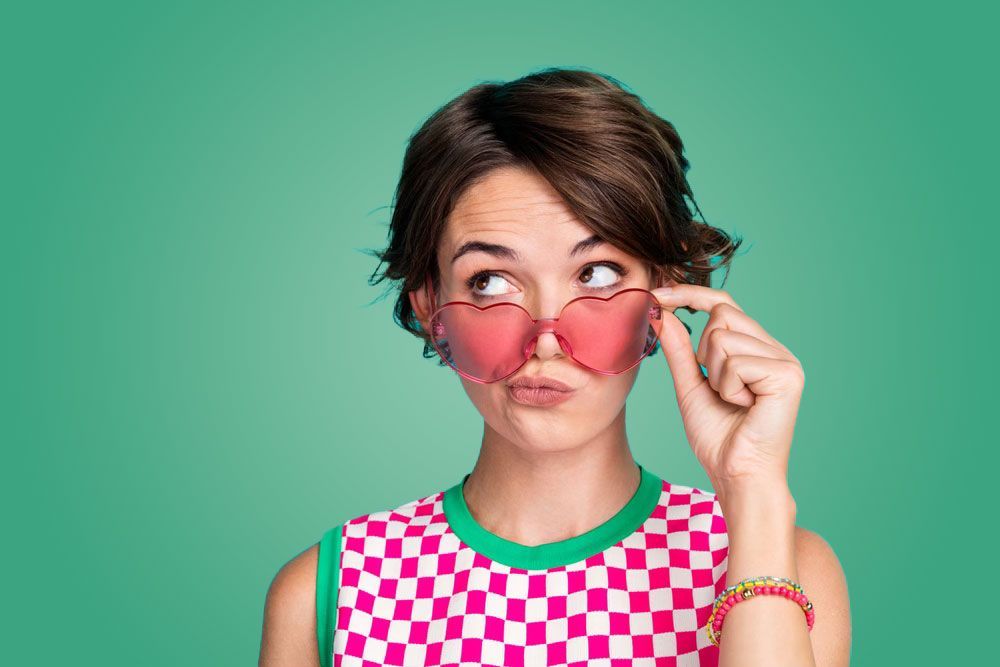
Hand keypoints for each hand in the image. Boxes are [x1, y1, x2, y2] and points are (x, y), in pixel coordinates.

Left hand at [651, 284, 804, 492]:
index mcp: (756, 349)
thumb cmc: (718, 438)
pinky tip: (745, 406)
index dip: (690, 294)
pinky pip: (736, 361)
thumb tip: (664, 313)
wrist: (736, 475)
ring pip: (724, 336)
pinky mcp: (788, 375)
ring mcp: (785, 360)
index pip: (724, 304)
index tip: (657, 295)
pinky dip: (728, 387)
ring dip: (715, 374)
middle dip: (703, 351)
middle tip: (717, 388)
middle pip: (722, 313)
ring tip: (734, 401)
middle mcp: (775, 349)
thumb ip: (679, 350)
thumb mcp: (690, 386)